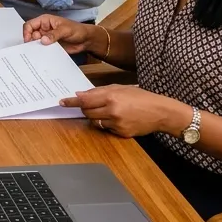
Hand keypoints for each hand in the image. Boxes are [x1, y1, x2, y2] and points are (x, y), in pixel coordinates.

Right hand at [23, 15, 97, 54]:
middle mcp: (44, 29)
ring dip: (36, 48)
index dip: (26, 32)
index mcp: (45, 21)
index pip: (30, 25)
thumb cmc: (77, 30)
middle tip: (32, 49)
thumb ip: (54, 35)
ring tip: (38, 54)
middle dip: (30, 42)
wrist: (86, 40)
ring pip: (35, 43)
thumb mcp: (65, 30)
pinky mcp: (50, 46)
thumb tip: (43, 40)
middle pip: (31, 35)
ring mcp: (46, 38)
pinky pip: (42, 49)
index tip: (28, 41)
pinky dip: (41, 53)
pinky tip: (43, 56)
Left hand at [61, 84, 192, 137]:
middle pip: (87, 112)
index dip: (71, 102)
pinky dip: (107, 123)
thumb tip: (81, 95)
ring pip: (95, 122)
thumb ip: (99, 91)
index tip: (62, 102)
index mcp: (111, 96)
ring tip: (108, 110)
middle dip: (85, 109)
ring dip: (96, 116)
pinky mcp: (121, 133)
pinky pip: (106, 128)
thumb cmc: (140, 97)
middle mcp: (112, 110)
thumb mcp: (120, 88)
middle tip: (89, 105)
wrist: (160, 112)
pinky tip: (118, 118)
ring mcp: (116, 123)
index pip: (84, 100)